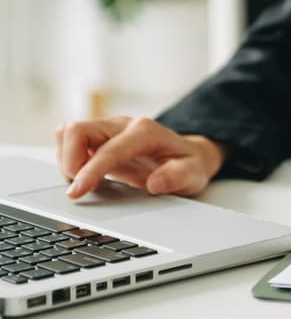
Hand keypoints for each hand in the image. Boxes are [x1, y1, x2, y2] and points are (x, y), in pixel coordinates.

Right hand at [56, 116, 227, 198]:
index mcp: (146, 132)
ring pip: (68, 134)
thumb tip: (155, 183)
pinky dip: (70, 161)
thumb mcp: (194, 174)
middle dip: (70, 161)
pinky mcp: (98, 139)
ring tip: (87, 183)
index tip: (78, 192)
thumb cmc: (189, 165)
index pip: (108, 149)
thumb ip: (178, 177)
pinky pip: (70, 143)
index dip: (90, 171)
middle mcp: (122, 125)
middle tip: (83, 187)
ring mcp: (108, 130)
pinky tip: (88, 178)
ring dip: (68, 161)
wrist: (189, 156)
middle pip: (76, 130)